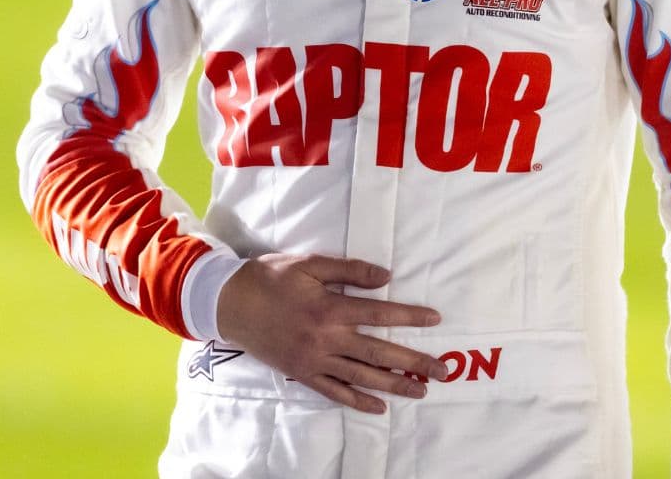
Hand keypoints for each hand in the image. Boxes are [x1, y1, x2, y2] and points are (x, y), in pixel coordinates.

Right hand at [216, 253, 447, 412]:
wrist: (228, 304)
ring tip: (420, 391)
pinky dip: (357, 400)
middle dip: (413, 362)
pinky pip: (334, 391)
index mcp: (330, 308)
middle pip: (378, 352)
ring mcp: (314, 360)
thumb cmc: (269, 279)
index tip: (435, 319)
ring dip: (394, 385)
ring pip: (361, 376)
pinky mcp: (302, 373)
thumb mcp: (308, 264)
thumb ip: (349, 270)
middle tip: (442, 370)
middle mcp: (326, 338)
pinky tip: (379, 407)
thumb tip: (386, 276)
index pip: (380, 313)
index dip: (409, 316)